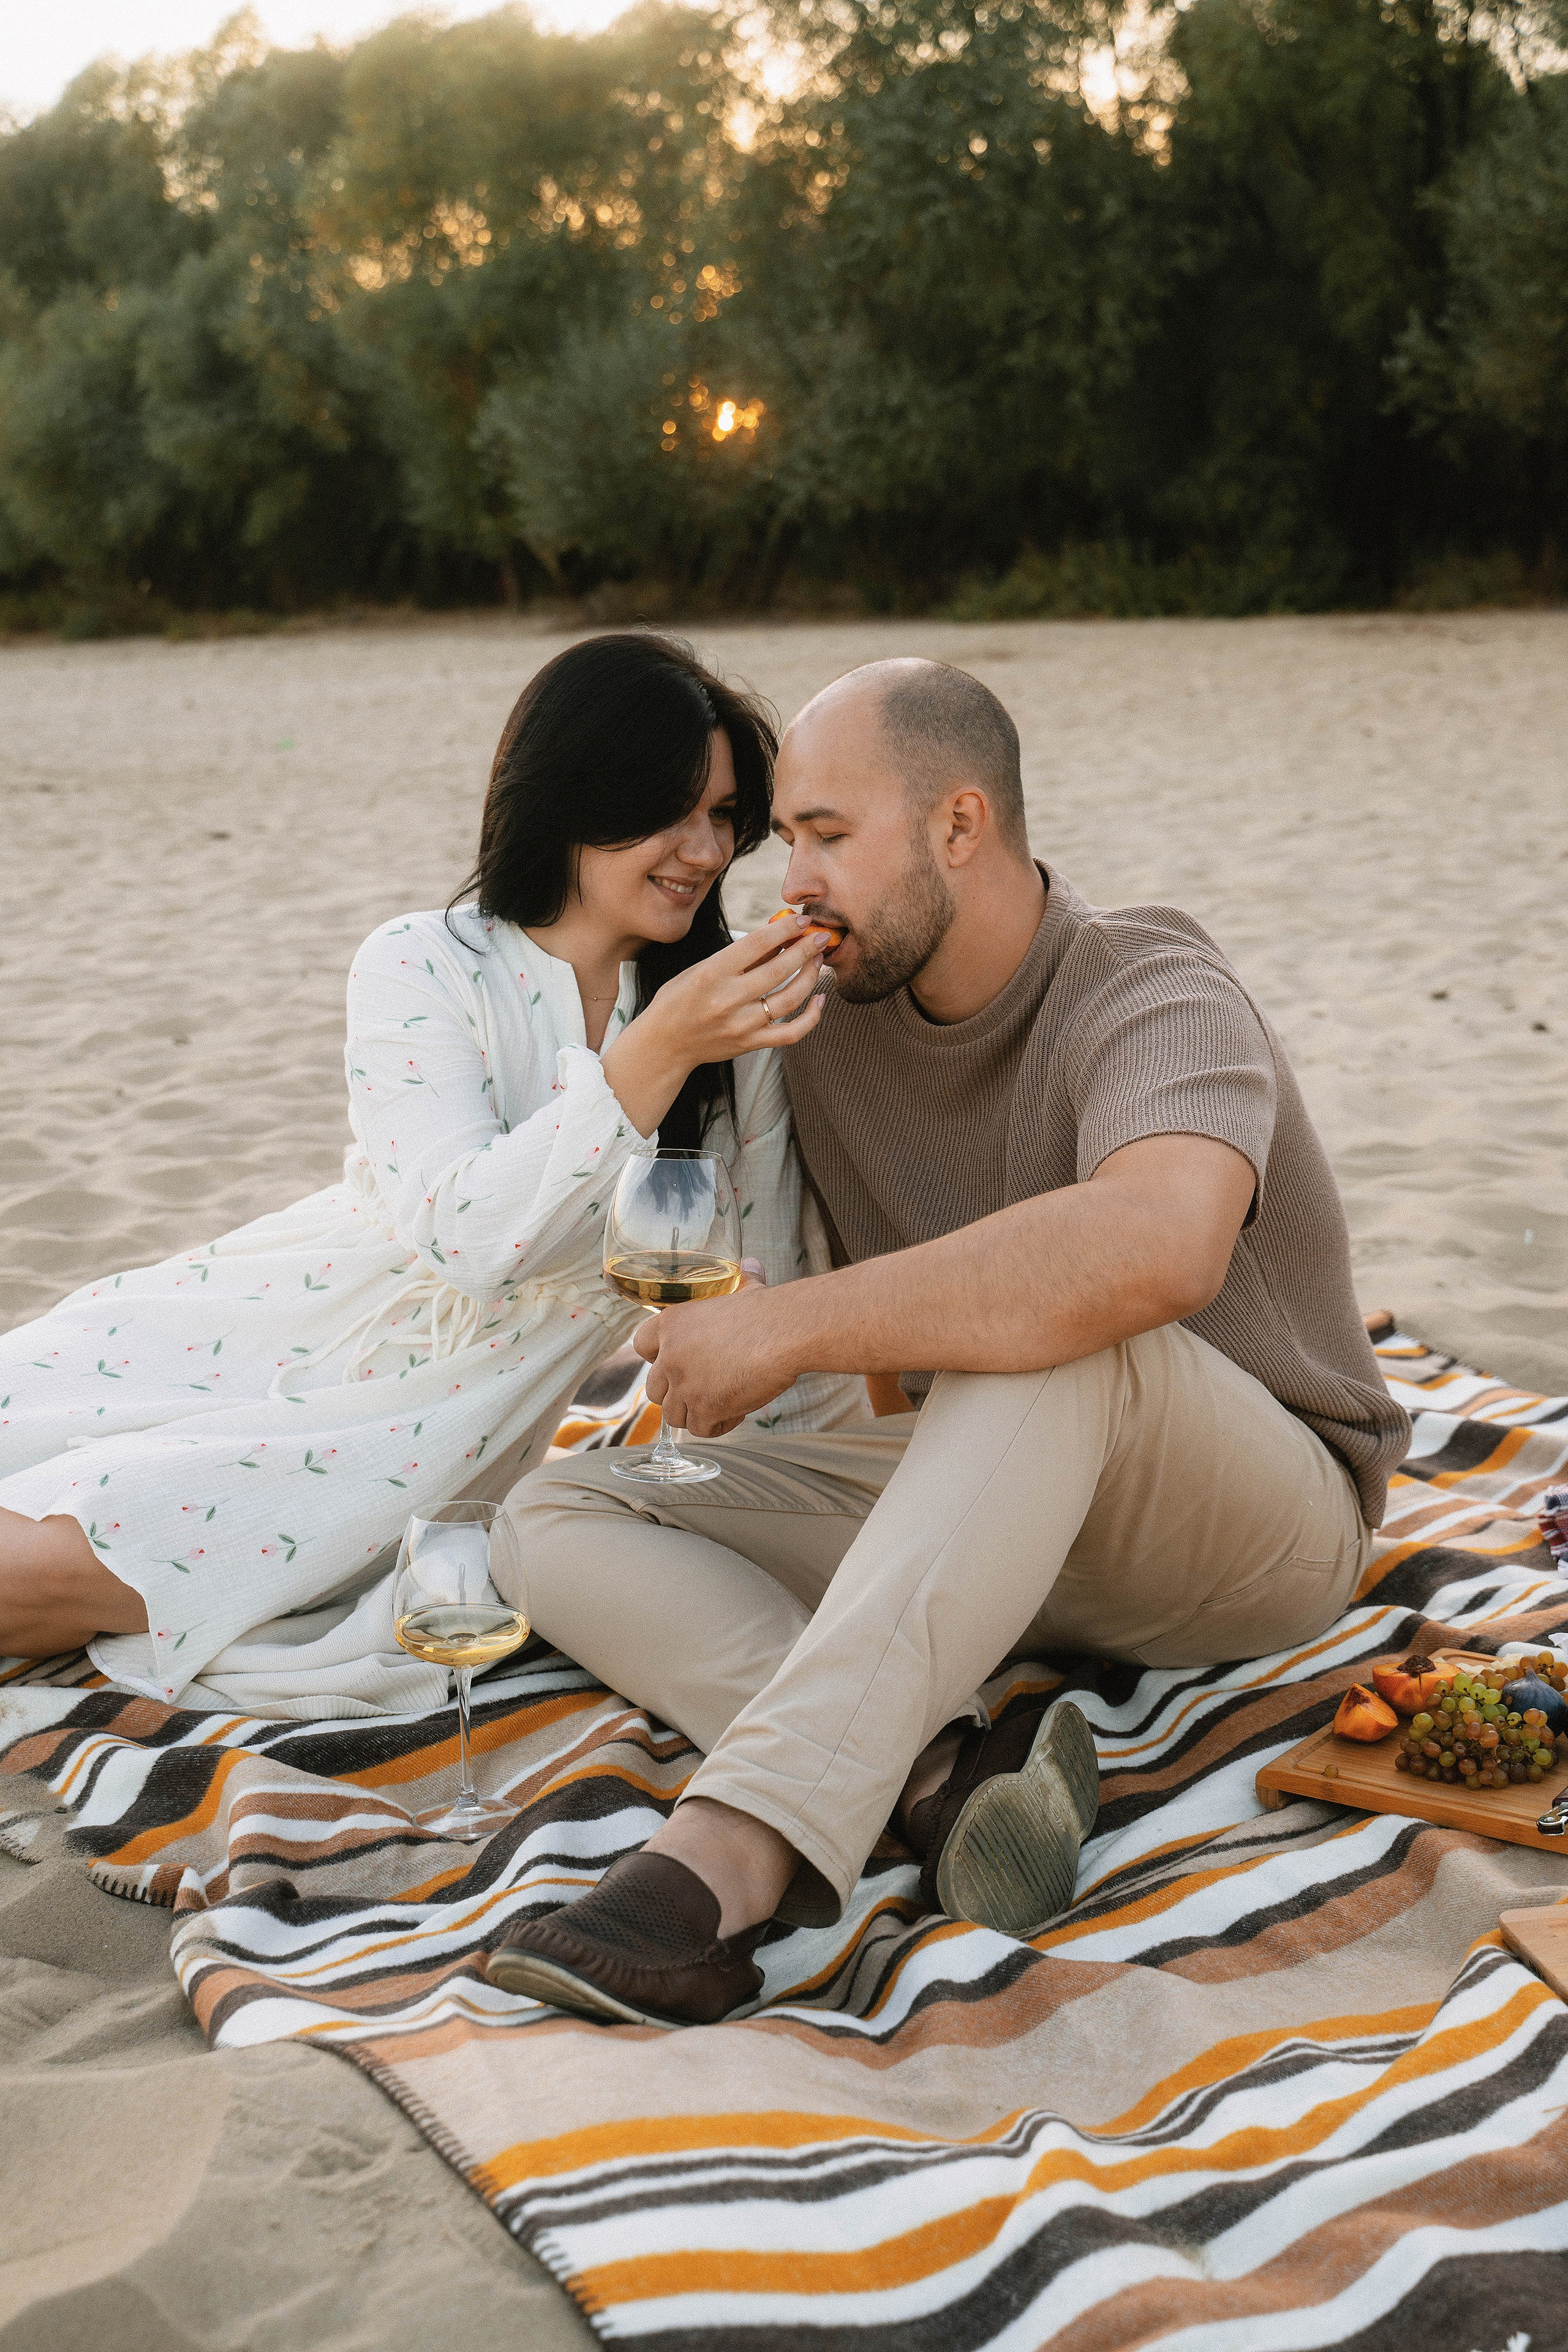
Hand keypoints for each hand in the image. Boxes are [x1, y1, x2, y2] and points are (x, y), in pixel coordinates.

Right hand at [601, 913, 832, 1137]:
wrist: (664, 1044)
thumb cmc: (680, 999)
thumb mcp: (701, 969)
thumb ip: (739, 956)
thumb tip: (778, 936)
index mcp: (712, 973)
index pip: (757, 943)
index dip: (785, 929)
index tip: (802, 920)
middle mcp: (727, 999)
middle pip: (780, 969)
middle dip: (806, 949)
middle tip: (822, 937)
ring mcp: (740, 1025)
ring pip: (790, 999)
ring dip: (811, 976)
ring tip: (818, 961)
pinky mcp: (750, 1044)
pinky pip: (791, 1033)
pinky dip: (812, 1017)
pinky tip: (820, 1000)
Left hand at [634, 1261, 795, 1436]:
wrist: (785, 1332)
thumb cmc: (769, 1309)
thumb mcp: (746, 1288)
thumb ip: (742, 1279)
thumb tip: (752, 1264)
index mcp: (672, 1324)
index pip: (640, 1346)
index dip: (656, 1358)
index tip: (675, 1362)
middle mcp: (671, 1355)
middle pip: (654, 1389)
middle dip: (676, 1393)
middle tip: (704, 1388)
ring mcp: (685, 1384)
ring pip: (673, 1415)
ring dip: (695, 1412)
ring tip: (722, 1403)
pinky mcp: (705, 1407)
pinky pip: (700, 1429)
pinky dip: (717, 1426)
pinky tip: (736, 1413)